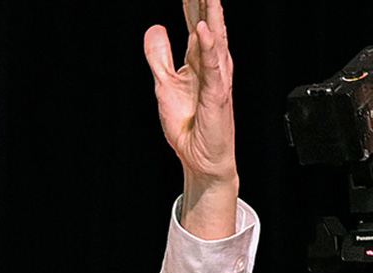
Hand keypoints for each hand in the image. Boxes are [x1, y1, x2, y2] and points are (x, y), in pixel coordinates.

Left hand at [144, 0, 237, 239]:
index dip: (192, 2)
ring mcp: (217, 77)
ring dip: (213, 14)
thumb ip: (159, 57)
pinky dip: (211, 46)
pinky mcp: (217, 94)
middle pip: (209, 24)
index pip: (196, 23)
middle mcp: (212, 65)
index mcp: (200, 60)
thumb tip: (155, 29)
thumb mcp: (164, 84)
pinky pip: (214, 66)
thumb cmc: (189, 124)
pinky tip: (205, 29)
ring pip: (217, 39)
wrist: (200, 158)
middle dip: (206, 1)